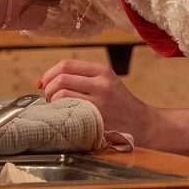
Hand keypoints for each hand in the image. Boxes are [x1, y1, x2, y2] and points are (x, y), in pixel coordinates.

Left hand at [38, 59, 155, 138]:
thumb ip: (84, 78)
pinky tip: (62, 115)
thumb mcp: (108, 82)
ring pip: (62, 92)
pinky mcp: (97, 117)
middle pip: (62, 77)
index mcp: (103, 71)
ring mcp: (99, 101)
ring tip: (55, 106)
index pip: (67, 64)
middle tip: (48, 96)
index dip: (50, 73)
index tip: (44, 82)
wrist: (143, 124)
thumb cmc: (121, 105)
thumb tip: (51, 79)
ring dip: (52, 100)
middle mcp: (101, 83)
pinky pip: (69, 109)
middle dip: (48, 87)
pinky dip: (59, 111)